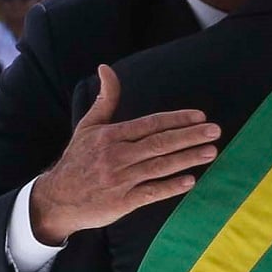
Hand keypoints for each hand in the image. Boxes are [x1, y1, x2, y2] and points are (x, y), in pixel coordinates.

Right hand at [29, 65, 219, 244]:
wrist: (56, 199)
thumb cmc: (78, 159)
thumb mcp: (88, 126)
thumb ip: (106, 99)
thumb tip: (106, 68)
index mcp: (110, 136)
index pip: (150, 124)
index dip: (176, 119)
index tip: (200, 116)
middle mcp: (116, 156)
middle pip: (159, 143)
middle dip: (189, 136)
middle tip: (215, 130)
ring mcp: (120, 180)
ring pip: (159, 166)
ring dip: (187, 158)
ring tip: (211, 151)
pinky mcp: (121, 202)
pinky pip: (151, 193)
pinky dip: (170, 187)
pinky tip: (191, 181)